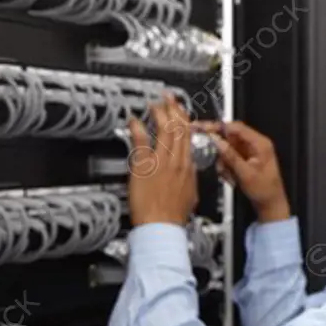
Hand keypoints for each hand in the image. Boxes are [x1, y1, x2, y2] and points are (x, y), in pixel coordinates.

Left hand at [127, 96, 198, 226]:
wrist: (162, 226)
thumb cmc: (174, 216)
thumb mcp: (190, 195)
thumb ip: (189, 179)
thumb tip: (189, 173)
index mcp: (188, 168)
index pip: (189, 139)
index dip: (185, 122)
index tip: (181, 112)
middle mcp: (177, 162)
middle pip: (179, 130)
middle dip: (175, 111)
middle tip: (169, 99)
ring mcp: (161, 162)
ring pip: (165, 132)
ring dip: (160, 114)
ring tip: (155, 104)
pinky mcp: (144, 167)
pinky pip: (142, 143)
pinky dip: (138, 130)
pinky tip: (134, 121)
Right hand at [193, 121, 289, 222]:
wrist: (270, 203)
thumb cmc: (264, 190)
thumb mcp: (246, 174)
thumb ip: (230, 156)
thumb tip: (217, 141)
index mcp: (260, 144)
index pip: (237, 128)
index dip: (219, 126)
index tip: (204, 127)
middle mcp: (255, 145)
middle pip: (230, 136)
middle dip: (218, 145)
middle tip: (204, 146)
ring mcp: (249, 152)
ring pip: (227, 147)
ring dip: (222, 160)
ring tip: (226, 174)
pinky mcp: (244, 159)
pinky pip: (229, 156)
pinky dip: (226, 165)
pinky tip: (230, 176)